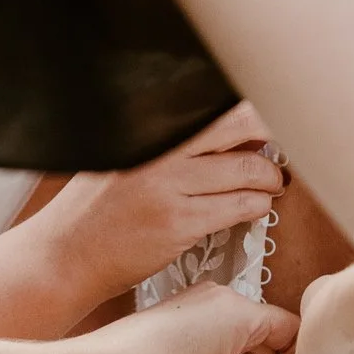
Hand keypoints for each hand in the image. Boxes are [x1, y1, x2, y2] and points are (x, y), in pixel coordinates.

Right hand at [31, 102, 286, 306]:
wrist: (67, 254)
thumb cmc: (94, 211)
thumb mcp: (119, 155)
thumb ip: (162, 141)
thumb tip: (217, 129)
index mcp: (145, 124)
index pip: (210, 100)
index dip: (247, 105)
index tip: (266, 113)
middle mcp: (159, 147)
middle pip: (239, 122)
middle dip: (273, 131)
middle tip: (286, 143)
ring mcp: (171, 186)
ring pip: (247, 169)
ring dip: (271, 176)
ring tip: (274, 181)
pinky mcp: (181, 222)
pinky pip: (238, 206)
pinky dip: (257, 205)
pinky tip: (258, 206)